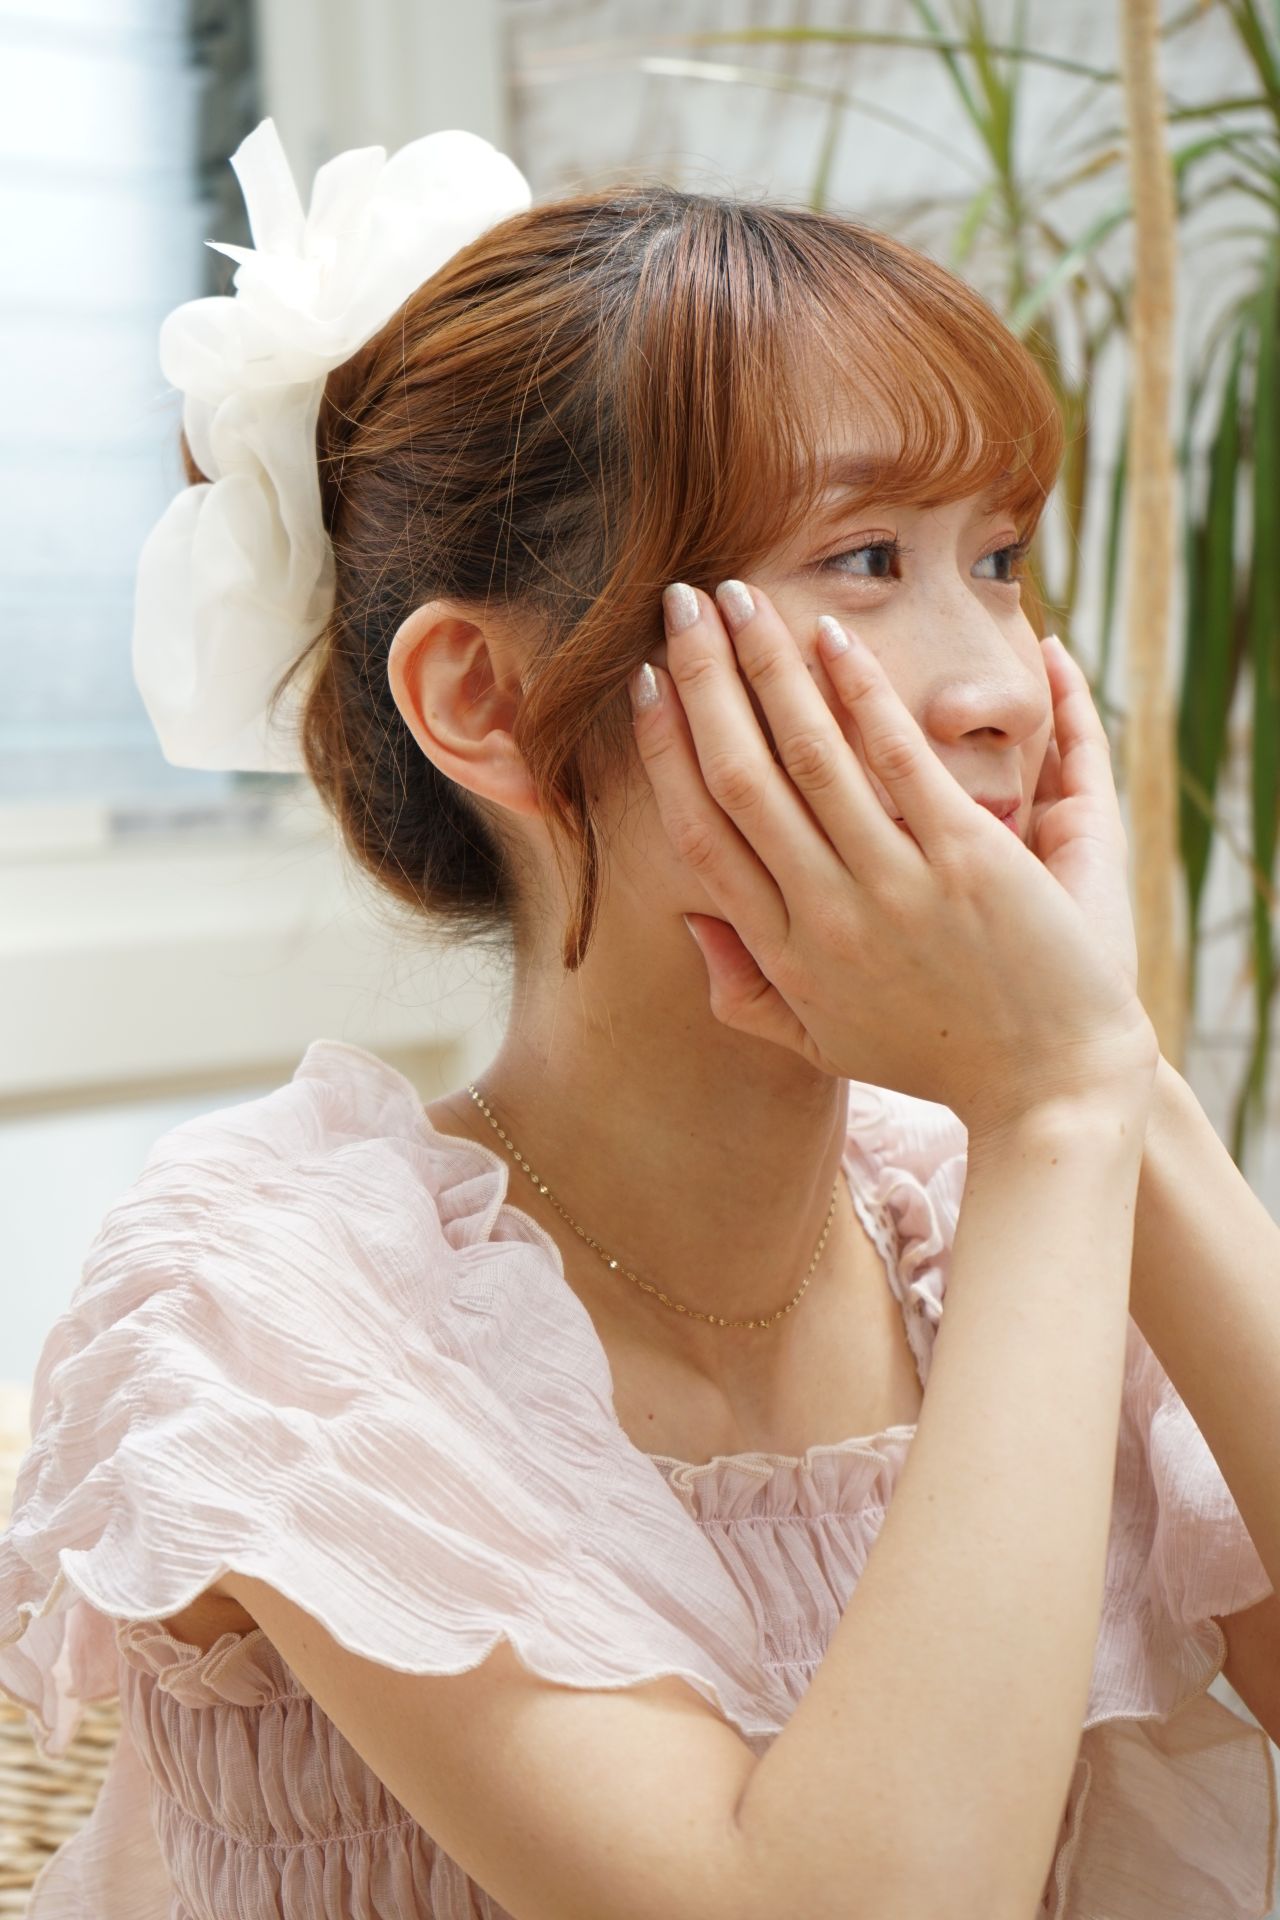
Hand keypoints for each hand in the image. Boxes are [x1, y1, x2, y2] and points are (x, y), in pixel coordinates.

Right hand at [630, 580, 1156, 1135]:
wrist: (1050, 1090)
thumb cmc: (937, 1059)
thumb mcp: (824, 1044)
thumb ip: (747, 990)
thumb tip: (690, 922)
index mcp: (783, 954)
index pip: (700, 835)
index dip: (665, 752)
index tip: (646, 687)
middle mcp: (824, 916)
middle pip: (739, 779)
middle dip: (702, 681)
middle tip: (678, 605)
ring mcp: (894, 886)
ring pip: (807, 756)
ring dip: (765, 667)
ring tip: (737, 597)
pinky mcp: (965, 862)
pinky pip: (895, 760)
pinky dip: (858, 693)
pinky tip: (829, 635)